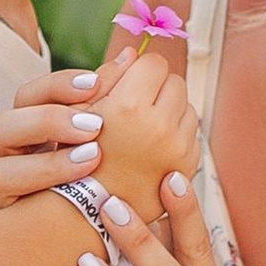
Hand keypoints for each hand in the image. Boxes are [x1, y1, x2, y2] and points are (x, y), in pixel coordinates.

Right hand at [0, 61, 121, 213]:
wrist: (85, 231)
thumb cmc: (96, 176)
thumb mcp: (104, 133)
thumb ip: (110, 97)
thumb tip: (130, 56)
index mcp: (27, 128)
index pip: (31, 95)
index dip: (60, 86)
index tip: (95, 84)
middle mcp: (7, 157)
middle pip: (2, 125)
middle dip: (51, 121)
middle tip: (96, 125)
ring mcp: (2, 190)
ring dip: (49, 163)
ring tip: (94, 156)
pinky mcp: (6, 218)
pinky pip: (11, 205)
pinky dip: (45, 186)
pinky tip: (84, 182)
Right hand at [85, 48, 195, 220]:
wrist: (86, 212)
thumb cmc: (74, 159)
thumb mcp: (79, 113)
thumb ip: (109, 77)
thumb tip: (133, 53)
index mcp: (130, 107)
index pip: (154, 63)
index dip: (139, 71)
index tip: (128, 85)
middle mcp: (159, 128)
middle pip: (176, 82)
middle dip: (157, 89)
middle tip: (135, 108)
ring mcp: (177, 150)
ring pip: (187, 107)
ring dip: (169, 112)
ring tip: (142, 130)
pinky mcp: (186, 167)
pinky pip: (192, 135)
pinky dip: (176, 136)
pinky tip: (151, 149)